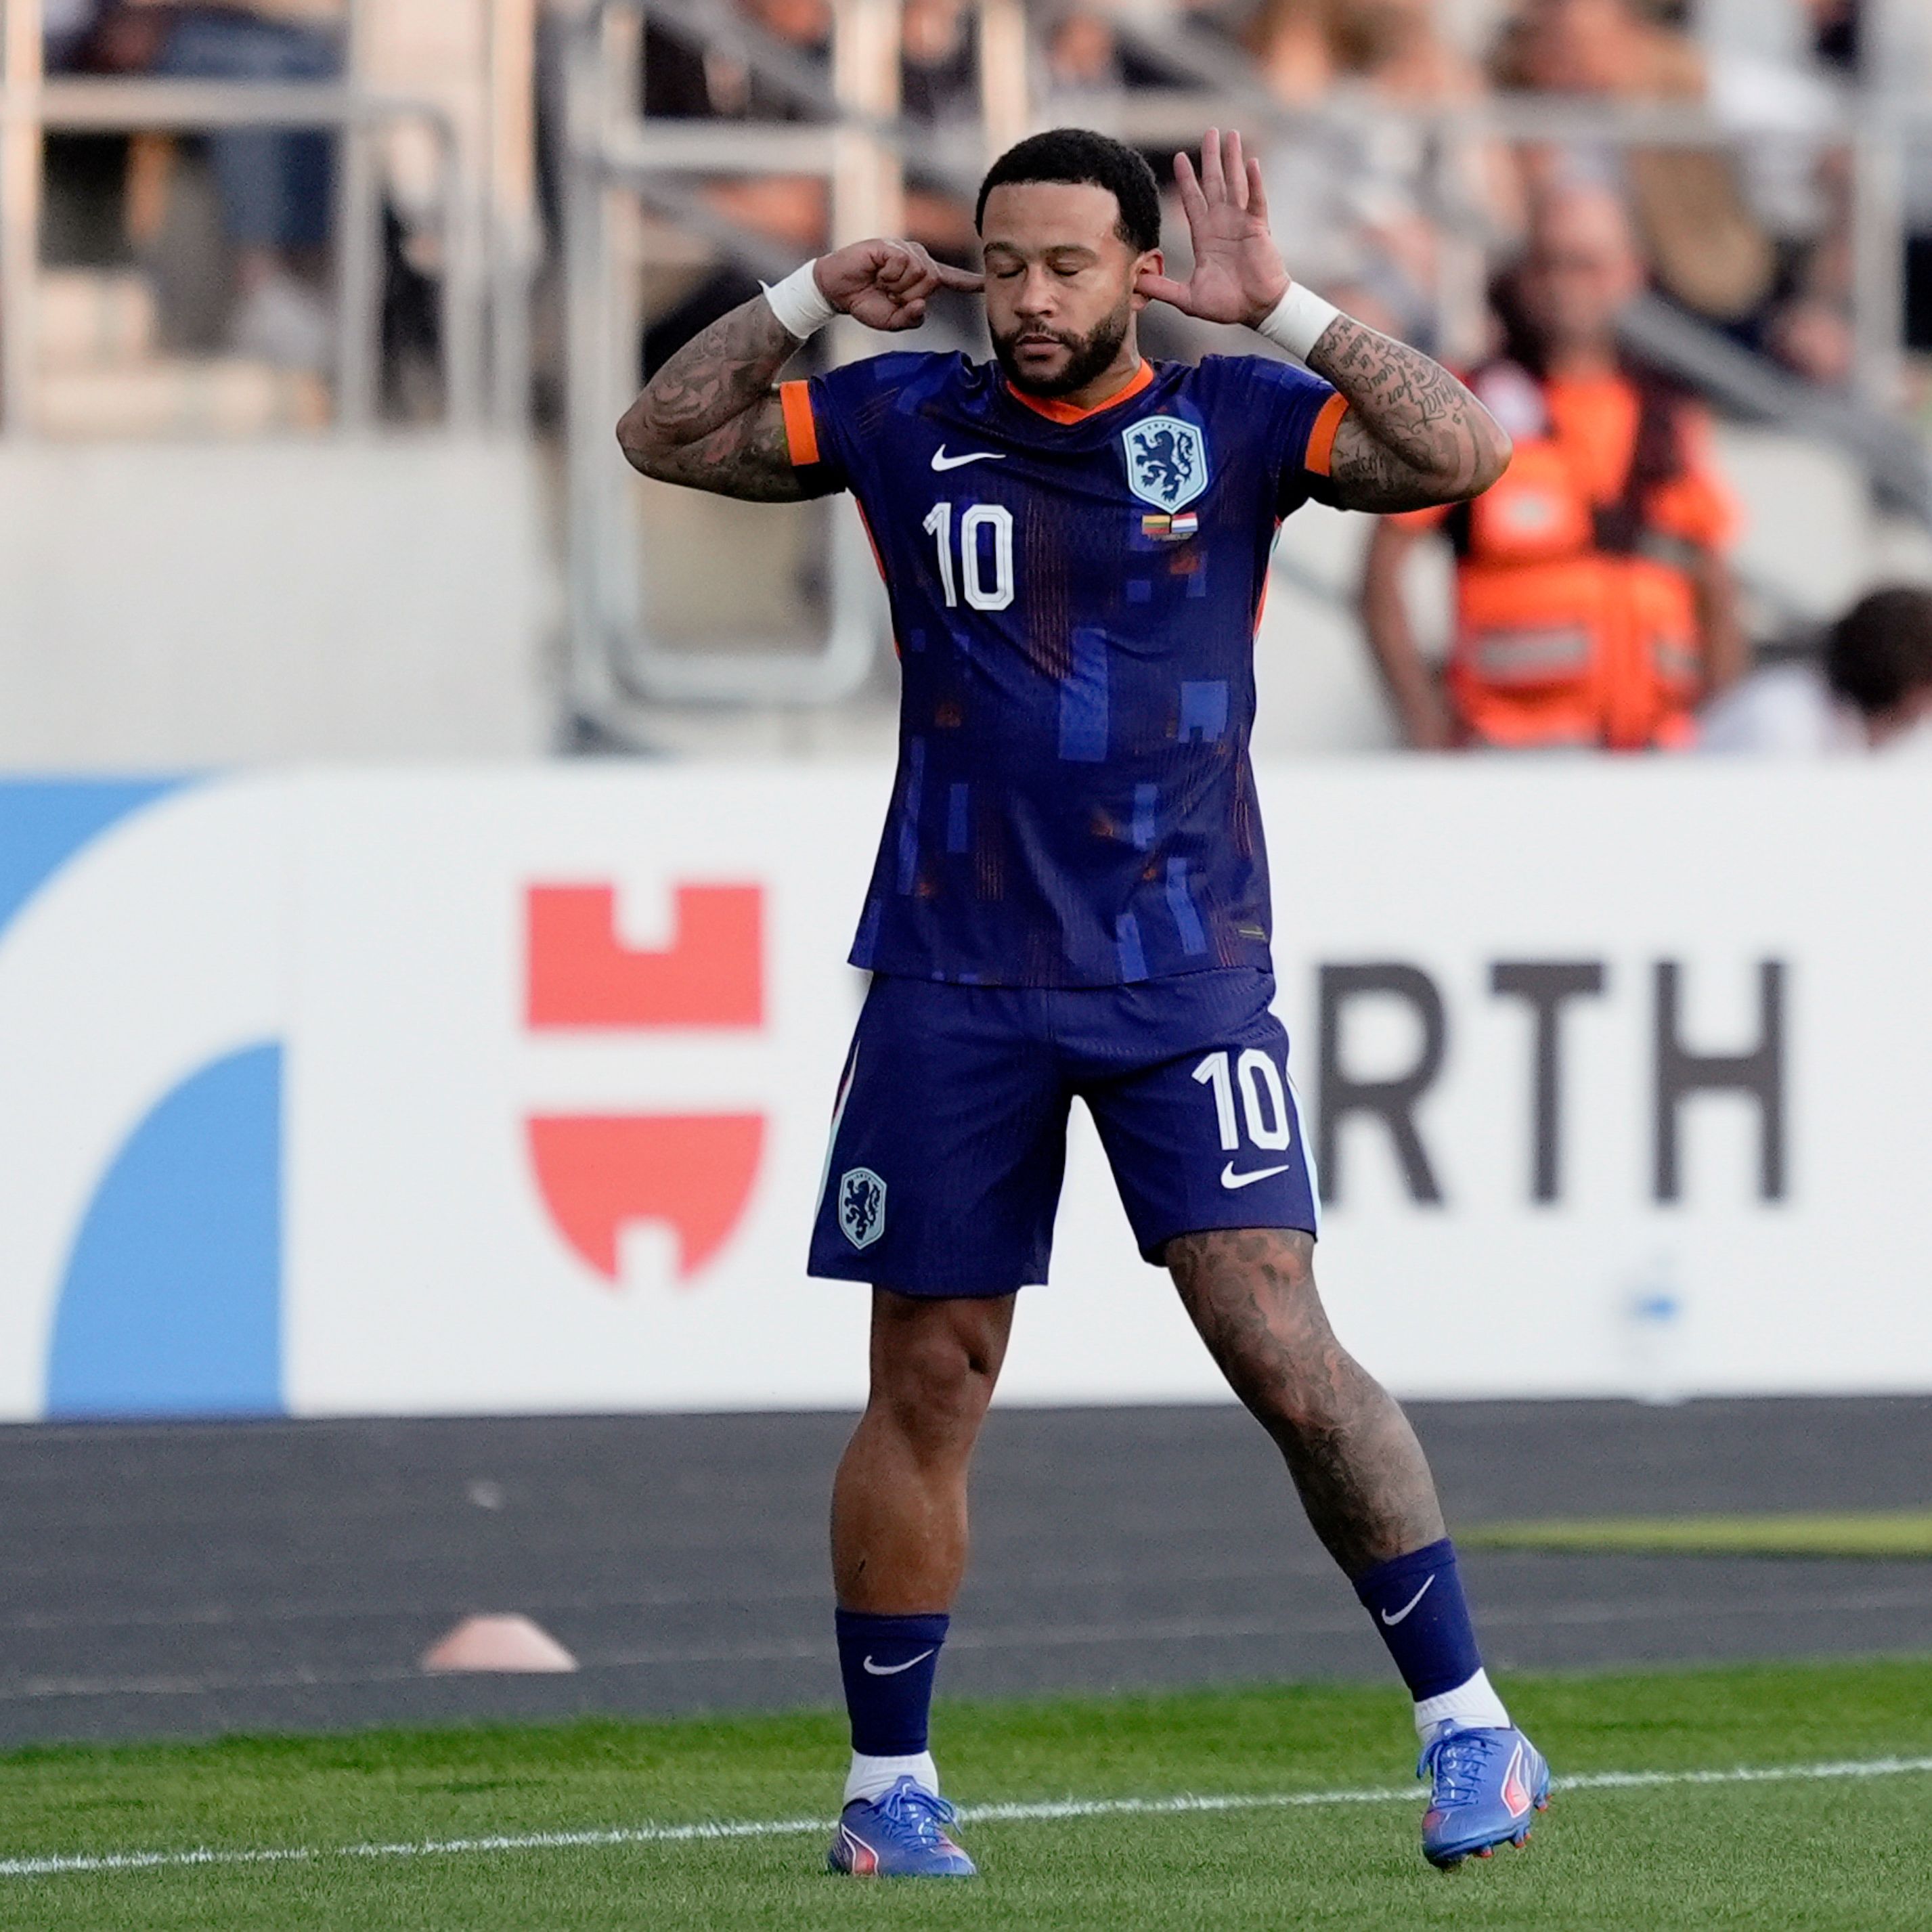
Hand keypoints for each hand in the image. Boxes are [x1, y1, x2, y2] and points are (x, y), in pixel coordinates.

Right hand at [815, 238, 982, 332]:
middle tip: (887, 294)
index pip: (951, 280)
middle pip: (933, 281)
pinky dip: (888, 275)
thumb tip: (922, 304)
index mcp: (921, 277)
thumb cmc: (865, 303)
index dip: (969, 283)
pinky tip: (876, 272)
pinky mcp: (891, 245)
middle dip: (909, 295)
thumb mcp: (891, 321)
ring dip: (897, 286)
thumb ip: (912, 318)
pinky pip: (903, 264)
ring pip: (920, 272)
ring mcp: (905, 249)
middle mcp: (918, 259)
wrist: (837, 290)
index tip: (988, 283)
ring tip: (880, 283)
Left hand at [1136, 128, 1290, 329]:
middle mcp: (1222, 224)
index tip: (1180, 157)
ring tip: (1231, 134)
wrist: (1256, 311)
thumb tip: (1133, 284)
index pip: (1192, 201)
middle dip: (1210, 158)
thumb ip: (1161, 289)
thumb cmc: (1226, 305)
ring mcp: (1241, 223)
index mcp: (1204, 237)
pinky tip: (1251, 162)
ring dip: (1232, 159)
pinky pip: (1256, 200)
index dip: (1186, 179)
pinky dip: (1254, 182)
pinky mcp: (1259, 228)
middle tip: (1209, 132)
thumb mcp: (1187, 298)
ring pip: (1235, 184)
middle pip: (1213, 183)